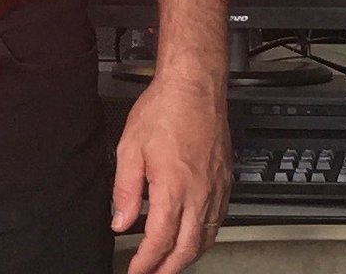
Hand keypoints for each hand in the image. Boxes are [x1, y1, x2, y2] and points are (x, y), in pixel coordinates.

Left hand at [110, 74, 230, 273]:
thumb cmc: (164, 110)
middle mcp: (199, 196)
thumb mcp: (130, 147)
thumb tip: (120, 221)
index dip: (145, 263)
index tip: (134, 272)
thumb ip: (125, 189)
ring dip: (186, 258)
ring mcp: (215, 191)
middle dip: (167, 270)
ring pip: (204, 240)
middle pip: (186, 250)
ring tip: (168, 264)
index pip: (159, 242)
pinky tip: (192, 237)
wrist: (195, 89)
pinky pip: (216, 223)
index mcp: (173, 190)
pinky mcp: (225, 183)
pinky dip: (203, 239)